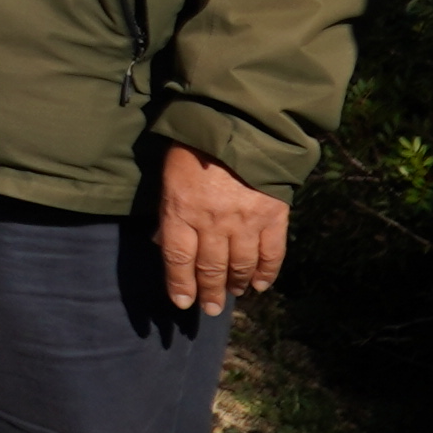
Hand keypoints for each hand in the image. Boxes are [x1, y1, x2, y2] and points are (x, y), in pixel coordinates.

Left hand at [154, 143, 288, 315]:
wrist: (238, 124)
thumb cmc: (194, 149)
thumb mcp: (168, 178)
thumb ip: (166, 213)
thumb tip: (160, 242)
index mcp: (181, 211)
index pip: (177, 259)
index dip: (179, 284)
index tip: (182, 303)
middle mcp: (212, 222)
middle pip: (209, 268)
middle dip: (209, 292)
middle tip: (211, 309)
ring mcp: (245, 221)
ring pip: (240, 265)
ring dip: (236, 285)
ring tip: (232, 296)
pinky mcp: (273, 216)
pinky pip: (271, 254)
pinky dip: (267, 273)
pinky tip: (261, 285)